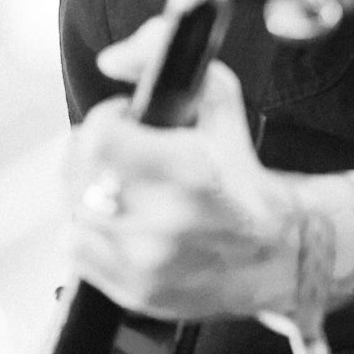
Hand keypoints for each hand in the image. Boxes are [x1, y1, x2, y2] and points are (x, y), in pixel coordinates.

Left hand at [69, 18, 298, 321]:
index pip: (100, 138)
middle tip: (117, 153)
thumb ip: (164, 59)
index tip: (124, 121)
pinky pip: (76, 250)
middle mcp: (167, 223)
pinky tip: (119, 222)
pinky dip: (89, 231)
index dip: (105, 120)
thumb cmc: (240, 175)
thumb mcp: (219, 104)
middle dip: (92, 155)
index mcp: (190, 173)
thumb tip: (111, 59)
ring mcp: (149, 264)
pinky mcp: (136, 294)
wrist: (279, 254)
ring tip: (122, 188)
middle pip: (79, 175)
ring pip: (74, 211)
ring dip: (90, 192)